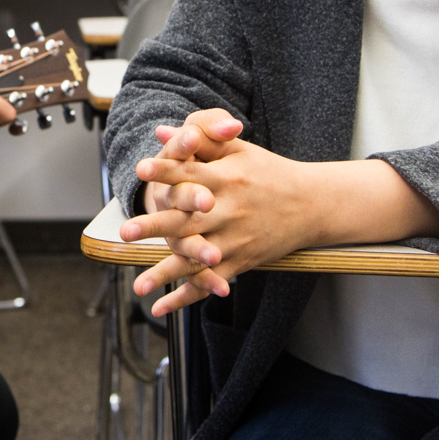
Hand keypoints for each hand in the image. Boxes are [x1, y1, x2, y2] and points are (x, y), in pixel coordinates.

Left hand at [121, 109, 438, 316]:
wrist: (313, 205)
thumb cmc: (269, 172)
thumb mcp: (240, 149)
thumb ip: (201, 140)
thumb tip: (161, 131)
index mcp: (228, 178)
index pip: (192, 173)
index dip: (167, 170)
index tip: (141, 169)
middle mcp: (229, 210)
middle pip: (188, 219)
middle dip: (156, 225)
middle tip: (125, 230)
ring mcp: (235, 240)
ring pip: (196, 259)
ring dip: (165, 273)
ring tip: (137, 285)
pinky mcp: (240, 262)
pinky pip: (210, 282)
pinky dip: (186, 297)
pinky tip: (160, 308)